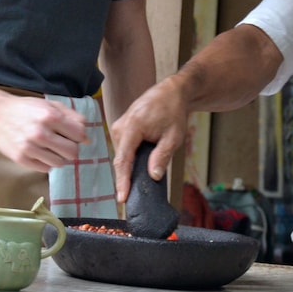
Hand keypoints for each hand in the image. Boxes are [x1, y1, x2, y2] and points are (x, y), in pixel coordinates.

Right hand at [0, 95, 87, 172]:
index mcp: (50, 116)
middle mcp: (41, 133)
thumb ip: (71, 116)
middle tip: (65, 144)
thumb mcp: (49, 104)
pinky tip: (42, 153)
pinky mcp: (21, 159)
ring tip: (53, 149)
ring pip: (60, 163)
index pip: (79, 134)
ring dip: (60, 157)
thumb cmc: (25, 108)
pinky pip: (45, 168)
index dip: (80, 136)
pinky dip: (47, 163)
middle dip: (73, 149)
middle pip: (72, 152)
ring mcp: (30, 147)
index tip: (75, 136)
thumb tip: (87, 134)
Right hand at [109, 77, 189, 203]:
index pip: (124, 160)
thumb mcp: (173, 137)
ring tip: (144, 176)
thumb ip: (162, 157)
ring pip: (123, 155)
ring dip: (132, 167)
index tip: (122, 198)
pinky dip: (132, 158)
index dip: (123, 181)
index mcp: (132, 127)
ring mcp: (118, 127)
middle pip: (122, 160)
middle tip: (139, 196)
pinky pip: (125, 149)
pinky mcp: (121, 128)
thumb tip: (153, 177)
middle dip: (128, 177)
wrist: (170, 92)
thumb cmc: (173, 112)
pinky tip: (142, 164)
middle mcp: (120, 127)